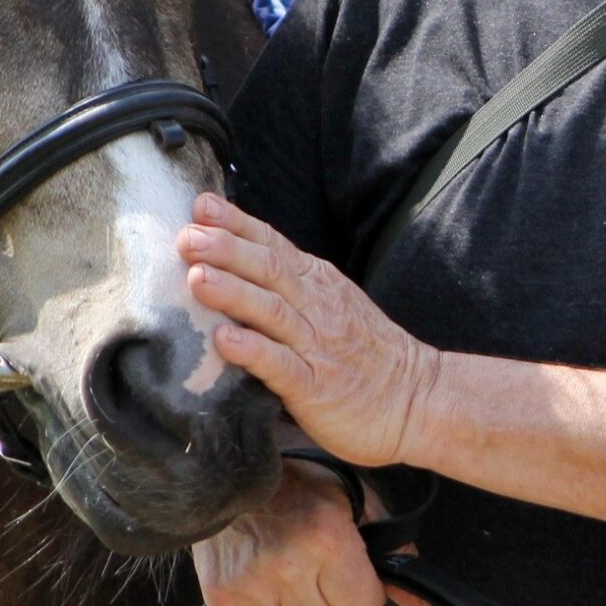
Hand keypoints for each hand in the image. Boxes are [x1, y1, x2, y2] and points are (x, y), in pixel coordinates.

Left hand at [177, 194, 442, 467]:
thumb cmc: (366, 355)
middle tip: (187, 236)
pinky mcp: (317, 387)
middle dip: (226, 250)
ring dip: (233, 292)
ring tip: (196, 277)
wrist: (418, 399)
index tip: (201, 206)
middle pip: (269, 270)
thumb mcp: (332, 305)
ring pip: (272, 311)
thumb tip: (233, 265)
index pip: (274, 245)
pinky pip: (281, 365)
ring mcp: (318, 346)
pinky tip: (224, 340)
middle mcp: (318, 307)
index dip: (237, 224)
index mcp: (319, 283)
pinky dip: (252, 350)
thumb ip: (290, 287)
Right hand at [193, 461, 426, 605]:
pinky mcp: (219, 595)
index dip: (364, 596)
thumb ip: (390, 551)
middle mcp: (287, 563)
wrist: (232, 472)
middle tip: (320, 583)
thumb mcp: (353, 504)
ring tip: (293, 591)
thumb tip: (418, 603)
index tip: (352, 579)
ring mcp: (249, 582)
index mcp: (327, 537)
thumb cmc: (298, 486)